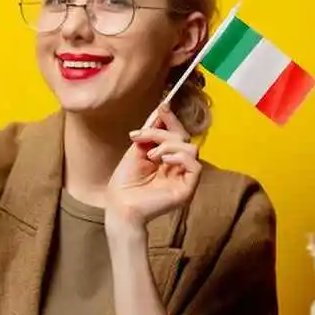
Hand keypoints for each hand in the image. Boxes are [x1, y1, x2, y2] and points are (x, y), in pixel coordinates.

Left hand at [106, 104, 200, 228]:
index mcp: (166, 159)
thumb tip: (158, 116)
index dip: (171, 119)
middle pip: (183, 138)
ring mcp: (184, 177)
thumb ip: (148, 137)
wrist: (120, 207)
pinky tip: (163, 159)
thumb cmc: (124, 184)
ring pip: (191, 147)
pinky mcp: (187, 188)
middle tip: (141, 135)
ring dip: (168, 144)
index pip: (176, 134)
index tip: (162, 107)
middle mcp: (177, 166)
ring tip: (150, 155)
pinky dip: (179, 156)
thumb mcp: (135, 153)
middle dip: (163, 131)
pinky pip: (195, 165)